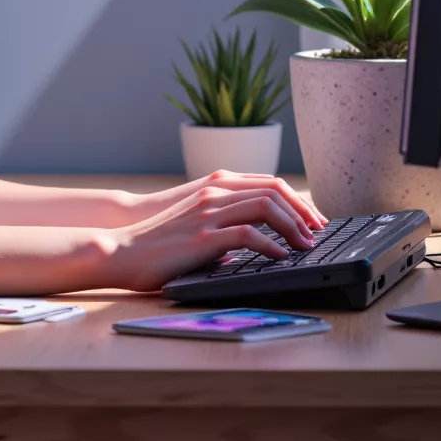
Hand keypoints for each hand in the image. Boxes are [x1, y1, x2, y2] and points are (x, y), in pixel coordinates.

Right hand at [127, 169, 325, 231]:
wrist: (123, 248)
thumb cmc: (160, 241)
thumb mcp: (198, 223)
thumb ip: (226, 223)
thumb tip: (257, 243)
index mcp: (215, 186)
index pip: (269, 183)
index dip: (297, 200)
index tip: (313, 220)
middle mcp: (215, 192)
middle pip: (274, 190)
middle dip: (303, 212)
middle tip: (317, 233)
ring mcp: (209, 212)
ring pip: (266, 207)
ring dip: (294, 227)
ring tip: (306, 246)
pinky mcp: (203, 237)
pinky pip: (248, 234)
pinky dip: (271, 246)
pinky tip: (281, 257)